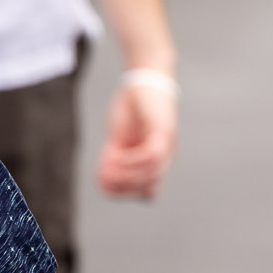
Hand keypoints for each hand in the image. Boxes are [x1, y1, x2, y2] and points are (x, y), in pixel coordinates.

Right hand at [96, 73, 177, 199]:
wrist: (143, 79)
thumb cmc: (131, 108)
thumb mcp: (119, 139)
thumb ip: (115, 160)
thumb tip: (107, 182)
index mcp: (156, 162)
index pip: (147, 194)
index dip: (124, 192)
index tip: (106, 180)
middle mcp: (165, 157)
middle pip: (148, 190)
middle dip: (123, 187)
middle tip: (106, 172)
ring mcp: (166, 144)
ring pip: (151, 175)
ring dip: (126, 174)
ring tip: (110, 162)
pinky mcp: (163, 130)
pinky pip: (152, 155)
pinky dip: (132, 160)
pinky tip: (118, 153)